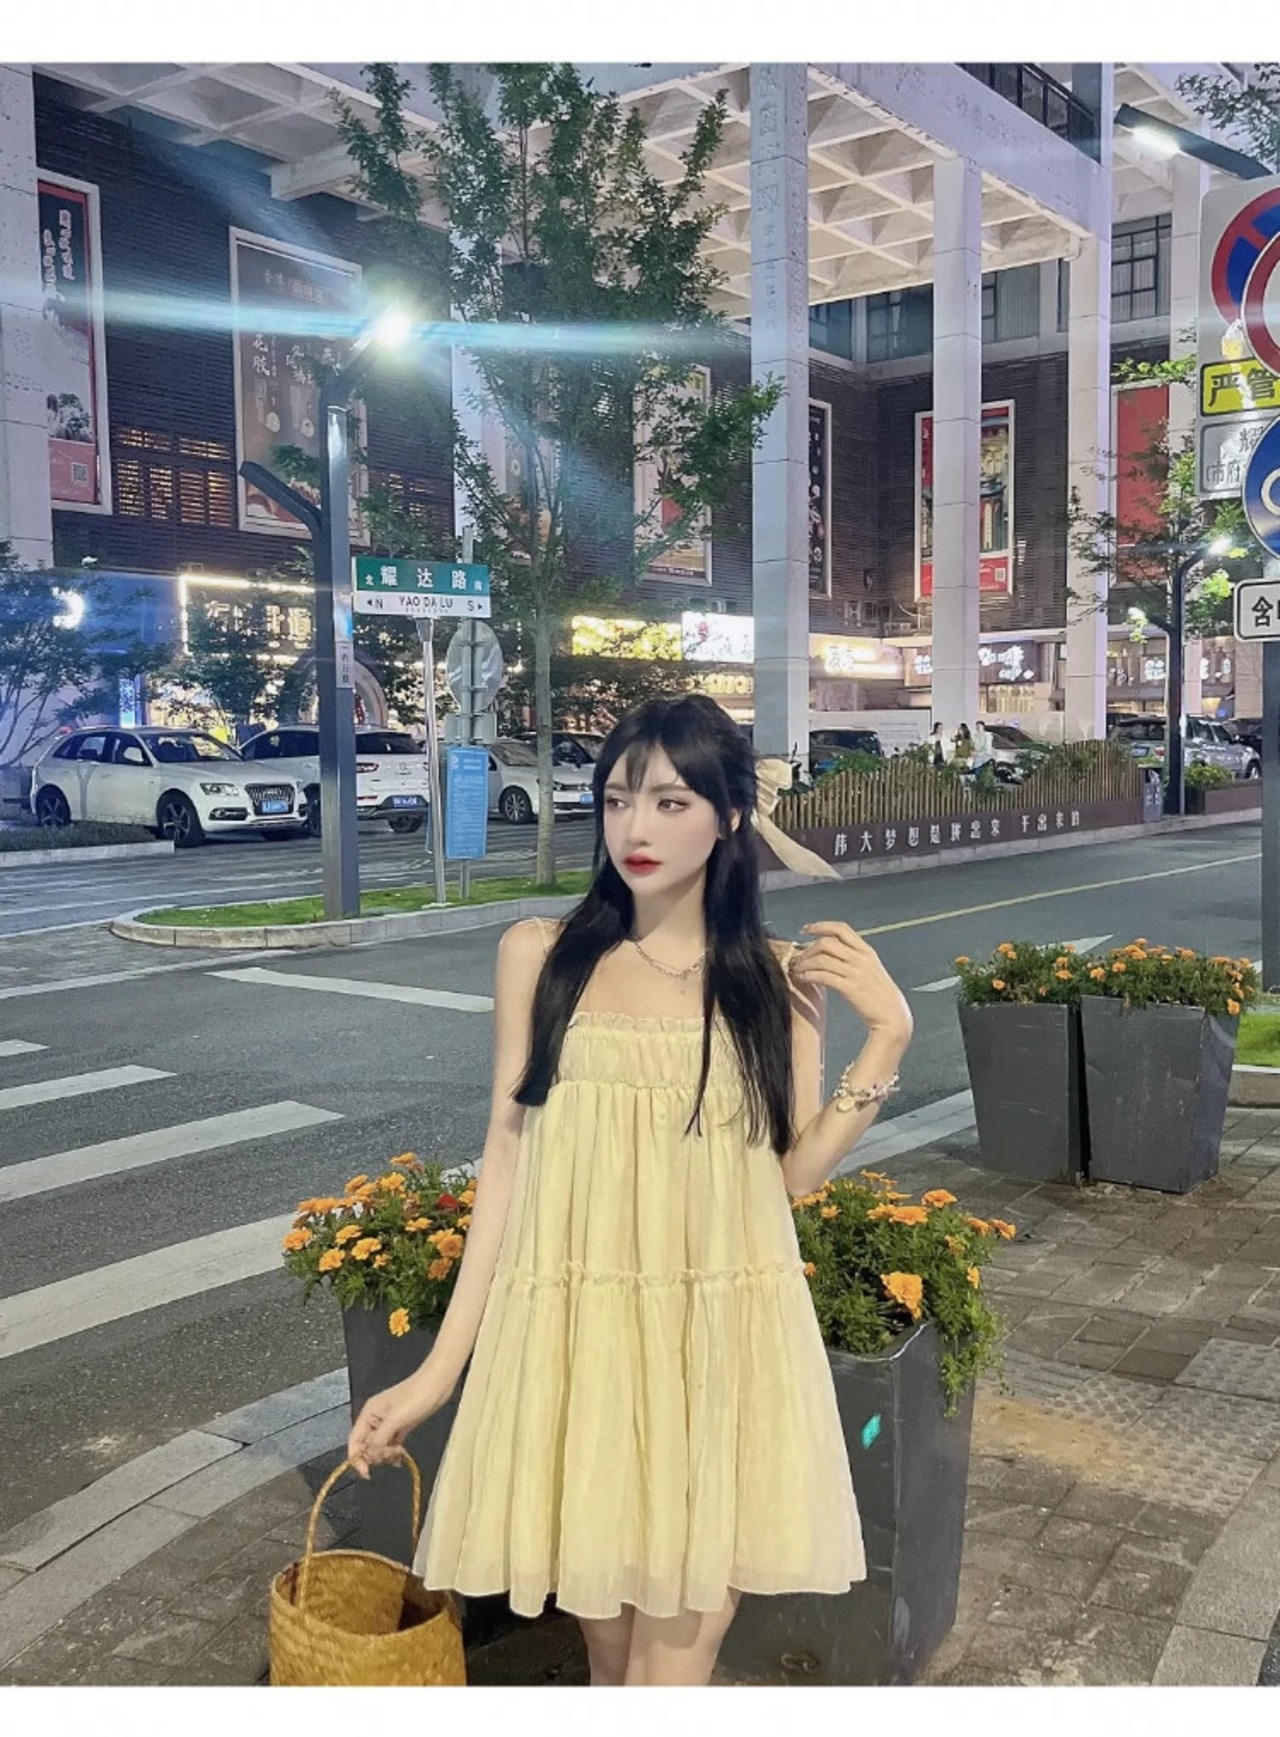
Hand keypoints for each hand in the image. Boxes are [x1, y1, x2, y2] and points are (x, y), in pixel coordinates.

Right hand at [347, 1365, 456, 1479]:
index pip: (354, 1440)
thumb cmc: (417, 1394)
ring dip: (386, 1455)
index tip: (366, 1472)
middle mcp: (376, 1418)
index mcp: (369, 1413)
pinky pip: (392, 1444)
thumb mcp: (395, 1419)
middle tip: (388, 1457)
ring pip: (380, 1446)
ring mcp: (389, 1422)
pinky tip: (400, 1457)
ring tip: (398, 1455)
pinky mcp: (402, 1425)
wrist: (438, 1384)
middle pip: (366, 1445)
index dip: (356, 1458)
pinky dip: (394, 1452)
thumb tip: (369, 1456)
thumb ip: (379, 1439)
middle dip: (375, 1456)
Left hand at [791, 921, 912, 1042]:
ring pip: (822, 959)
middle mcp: (861, 958)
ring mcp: (856, 973)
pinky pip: (824, 976)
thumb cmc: (879, 993)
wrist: (893, 1014)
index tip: (806, 929)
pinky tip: (803, 978)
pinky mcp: (851, 988)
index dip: (821, 926)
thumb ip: (853, 957)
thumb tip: (830, 950)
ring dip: (805, 963)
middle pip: (827, 942)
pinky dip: (809, 975)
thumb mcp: (870, 968)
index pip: (841, 929)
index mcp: (866, 951)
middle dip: (808, 948)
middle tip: (799, 957)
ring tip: (797, 969)